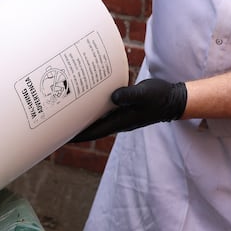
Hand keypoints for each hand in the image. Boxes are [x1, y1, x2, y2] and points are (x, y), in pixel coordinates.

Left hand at [72, 79, 187, 141]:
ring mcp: (121, 117)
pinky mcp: (124, 110)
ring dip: (84, 119)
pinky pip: (104, 112)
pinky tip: (87, 102)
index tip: (61, 136)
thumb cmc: (160, 97)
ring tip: (67, 114)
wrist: (174, 100)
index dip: (77, 135)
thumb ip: (129, 95)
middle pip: (92, 128)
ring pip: (97, 120)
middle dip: (75, 128)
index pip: (94, 131)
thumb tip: (112, 97)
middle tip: (57, 125)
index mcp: (121, 121)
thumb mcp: (144, 94)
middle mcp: (118, 121)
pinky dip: (94, 109)